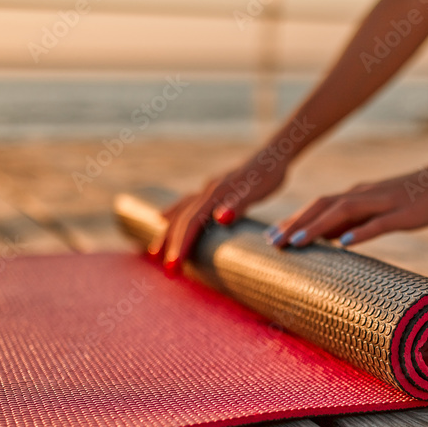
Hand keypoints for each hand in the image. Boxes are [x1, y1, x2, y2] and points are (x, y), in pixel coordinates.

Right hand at [151, 154, 286, 269]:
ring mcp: (208, 189)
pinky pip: (187, 204)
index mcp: (216, 193)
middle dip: (171, 245)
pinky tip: (164, 217)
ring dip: (168, 232)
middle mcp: (207, 190)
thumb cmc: (269, 174)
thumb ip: (240, 203)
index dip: (181, 246)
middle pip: (182, 219)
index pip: (192, 223)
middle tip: (167, 272)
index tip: (173, 268)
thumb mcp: (259, 189)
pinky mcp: (213, 189)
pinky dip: (174, 213)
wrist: (274, 154)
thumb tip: (221, 218)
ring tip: (153, 252)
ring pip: (181, 212)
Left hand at [269, 165, 427, 248]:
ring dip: (317, 227)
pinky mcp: (404, 213)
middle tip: (271, 242)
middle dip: (295, 224)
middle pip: (323, 207)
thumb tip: (332, 238)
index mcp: (358, 195)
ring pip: (344, 212)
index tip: (270, 237)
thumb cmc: (417, 197)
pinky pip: (380, 223)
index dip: (293, 220)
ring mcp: (384, 203)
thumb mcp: (380, 209)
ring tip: (296, 242)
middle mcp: (365, 195)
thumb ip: (357, 221)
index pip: (318, 207)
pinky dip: (361, 231)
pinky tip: (346, 242)